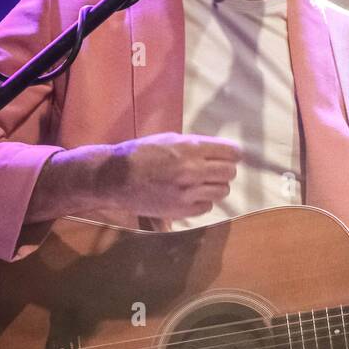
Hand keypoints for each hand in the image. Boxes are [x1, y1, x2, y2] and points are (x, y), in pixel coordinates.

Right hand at [96, 132, 240, 218]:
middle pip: (230, 173)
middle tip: (213, 171)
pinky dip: (201, 202)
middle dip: (224, 171)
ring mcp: (188, 192)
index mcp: (191, 148)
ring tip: (200, 184)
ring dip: (214, 187)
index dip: (232, 155)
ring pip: (222, 191)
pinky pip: (206, 207)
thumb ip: (196, 145)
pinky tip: (189, 196)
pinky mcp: (181, 210)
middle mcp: (193, 169)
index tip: (228, 157)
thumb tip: (219, 151)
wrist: (116, 177)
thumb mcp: (170, 139)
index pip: (232, 152)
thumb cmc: (141, 153)